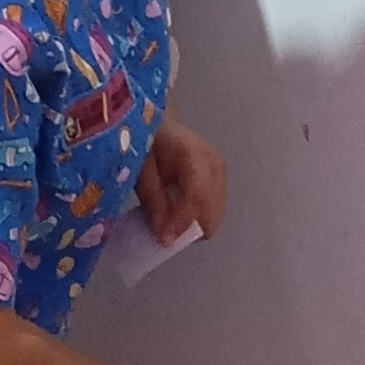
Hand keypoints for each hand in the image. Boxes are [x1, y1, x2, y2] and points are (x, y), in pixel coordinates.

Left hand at [138, 120, 226, 244]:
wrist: (161, 126)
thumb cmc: (146, 143)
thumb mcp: (141, 171)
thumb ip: (154, 203)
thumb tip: (166, 237)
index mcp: (193, 155)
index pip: (196, 197)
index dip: (180, 222)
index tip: (164, 239)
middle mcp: (215, 164)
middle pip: (212, 213)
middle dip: (187, 227)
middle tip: (164, 228)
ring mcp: (222, 172)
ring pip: (215, 216)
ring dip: (193, 223)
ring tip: (170, 215)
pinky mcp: (222, 179)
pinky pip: (215, 210)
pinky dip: (197, 216)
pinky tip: (180, 207)